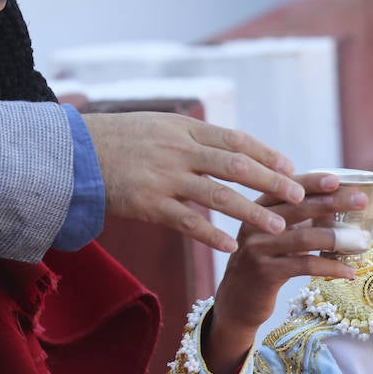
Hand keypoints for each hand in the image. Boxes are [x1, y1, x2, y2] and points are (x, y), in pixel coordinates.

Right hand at [83, 112, 305, 252]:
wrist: (72, 152)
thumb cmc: (118, 139)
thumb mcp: (158, 126)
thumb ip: (193, 138)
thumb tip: (229, 147)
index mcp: (185, 129)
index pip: (236, 140)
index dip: (266, 154)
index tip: (291, 166)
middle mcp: (179, 150)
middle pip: (236, 165)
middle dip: (272, 181)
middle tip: (300, 195)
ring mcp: (165, 177)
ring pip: (218, 195)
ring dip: (252, 212)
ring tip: (278, 227)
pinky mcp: (148, 204)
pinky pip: (187, 222)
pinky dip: (211, 235)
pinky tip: (231, 247)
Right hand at [203, 172, 367, 373]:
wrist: (236, 301)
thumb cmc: (264, 263)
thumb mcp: (275, 236)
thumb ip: (297, 219)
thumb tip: (339, 205)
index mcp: (257, 209)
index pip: (286, 188)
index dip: (312, 181)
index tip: (337, 178)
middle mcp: (254, 224)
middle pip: (297, 207)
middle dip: (332, 202)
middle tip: (360, 200)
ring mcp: (257, 249)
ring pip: (303, 238)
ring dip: (336, 238)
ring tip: (360, 240)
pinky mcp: (265, 273)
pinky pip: (304, 266)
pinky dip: (330, 267)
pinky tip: (348, 271)